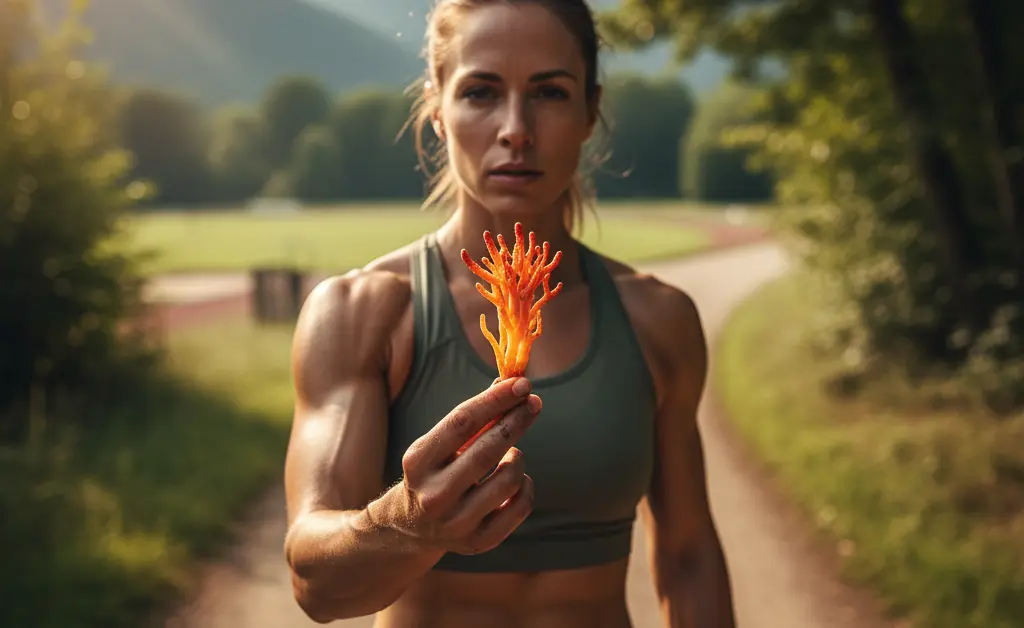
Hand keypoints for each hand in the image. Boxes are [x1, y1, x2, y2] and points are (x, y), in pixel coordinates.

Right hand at [391, 377, 540, 555]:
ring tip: (513, 452)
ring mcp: (456, 523)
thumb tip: (510, 382)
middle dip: (516, 420)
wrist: (412, 526)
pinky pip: (520, 506)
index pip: (462, 422)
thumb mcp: (441, 443)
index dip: (495, 399)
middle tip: (534, 402)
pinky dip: (525, 486)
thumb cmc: (435, 470)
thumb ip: (474, 416)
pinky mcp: (478, 542)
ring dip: (518, 457)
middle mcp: (434, 494)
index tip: (520, 383)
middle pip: (488, 449)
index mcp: (418, 461)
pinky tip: (516, 479)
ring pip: (510, 479)